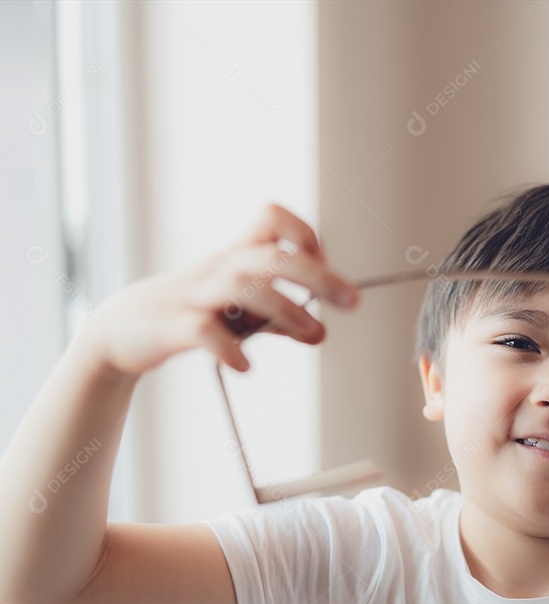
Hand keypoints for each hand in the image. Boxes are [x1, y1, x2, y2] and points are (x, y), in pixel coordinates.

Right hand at [84, 204, 358, 375]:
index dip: (305, 235)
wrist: (122, 329)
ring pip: (242, 285)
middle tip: (352, 301)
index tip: (325, 265)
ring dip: (285, 309)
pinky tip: (245, 365)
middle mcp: (219, 268)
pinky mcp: (171, 327)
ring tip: (314, 336)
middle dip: (317, 275)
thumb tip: (321, 330)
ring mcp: (194, 295)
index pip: (273, 218)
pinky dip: (227, 347)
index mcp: (236, 256)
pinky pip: (201, 330)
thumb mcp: (239, 308)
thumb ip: (279, 315)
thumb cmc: (192, 311)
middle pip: (272, 256)